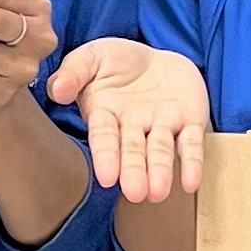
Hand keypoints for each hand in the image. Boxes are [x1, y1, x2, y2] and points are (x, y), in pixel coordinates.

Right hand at [47, 36, 210, 203]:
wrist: (156, 58)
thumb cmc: (117, 61)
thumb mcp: (91, 57)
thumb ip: (73, 71)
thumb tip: (57, 90)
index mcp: (105, 113)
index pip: (104, 136)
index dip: (106, 155)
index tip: (106, 176)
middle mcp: (133, 126)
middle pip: (133, 150)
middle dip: (134, 170)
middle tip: (135, 192)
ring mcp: (162, 126)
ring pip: (161, 150)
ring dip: (160, 170)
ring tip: (158, 193)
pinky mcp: (190, 122)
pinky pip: (191, 143)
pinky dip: (193, 163)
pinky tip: (191, 183)